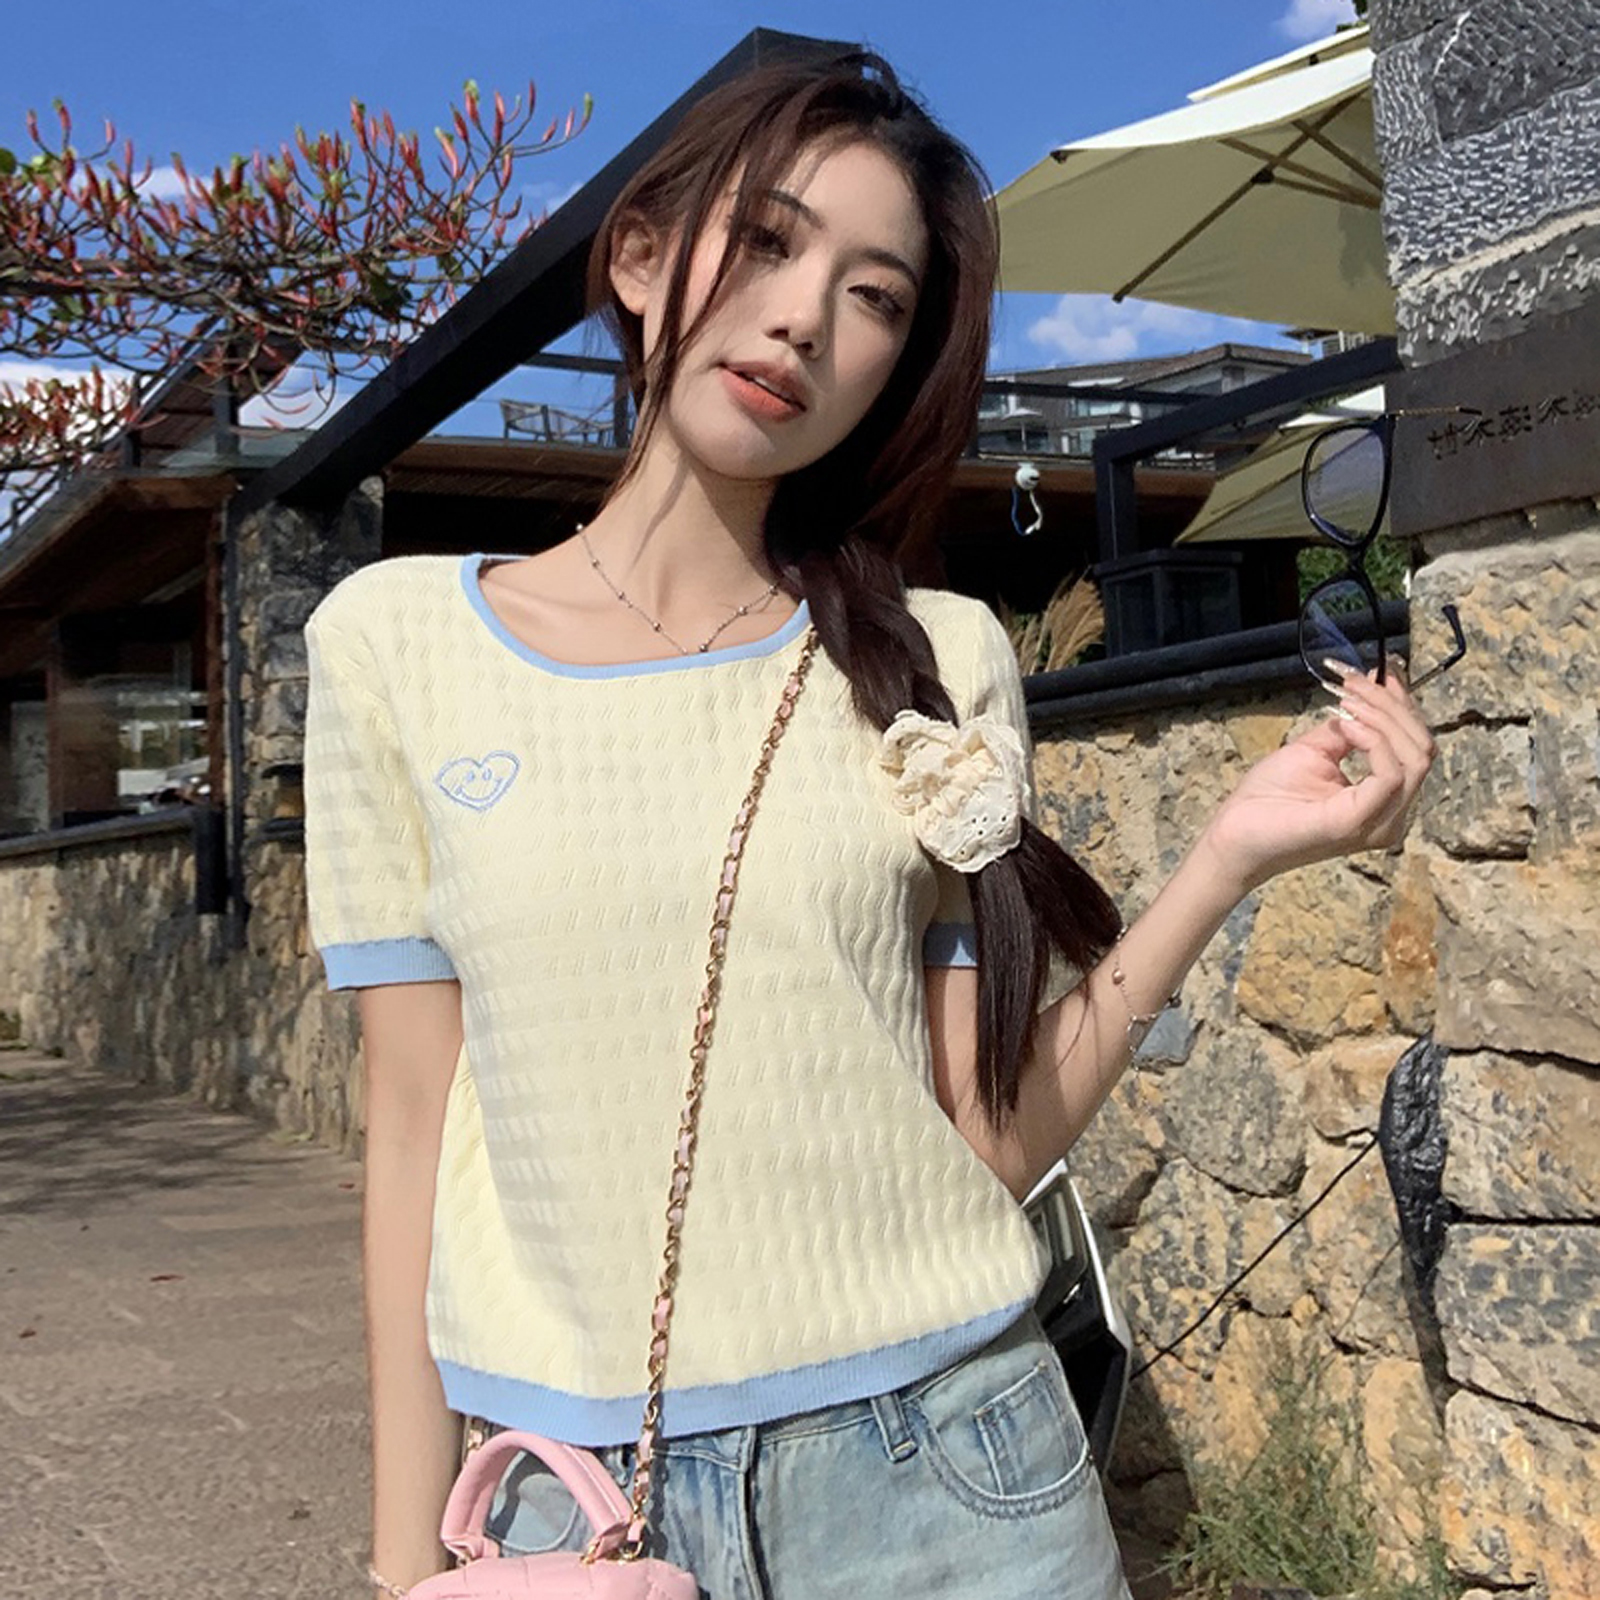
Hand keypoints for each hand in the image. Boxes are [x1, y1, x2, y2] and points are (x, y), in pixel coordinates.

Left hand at [1197, 662, 1437, 893]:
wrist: (1235, 833)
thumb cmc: (1269, 798)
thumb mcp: (1315, 751)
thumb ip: (1348, 729)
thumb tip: (1364, 699)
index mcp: (1386, 800)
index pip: (1416, 747)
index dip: (1402, 706)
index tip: (1379, 672)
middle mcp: (1392, 814)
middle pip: (1422, 748)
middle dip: (1392, 705)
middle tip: (1356, 683)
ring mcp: (1379, 822)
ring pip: (1414, 757)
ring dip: (1383, 716)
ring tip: (1348, 700)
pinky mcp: (1359, 822)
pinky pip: (1390, 773)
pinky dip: (1373, 740)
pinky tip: (1348, 725)